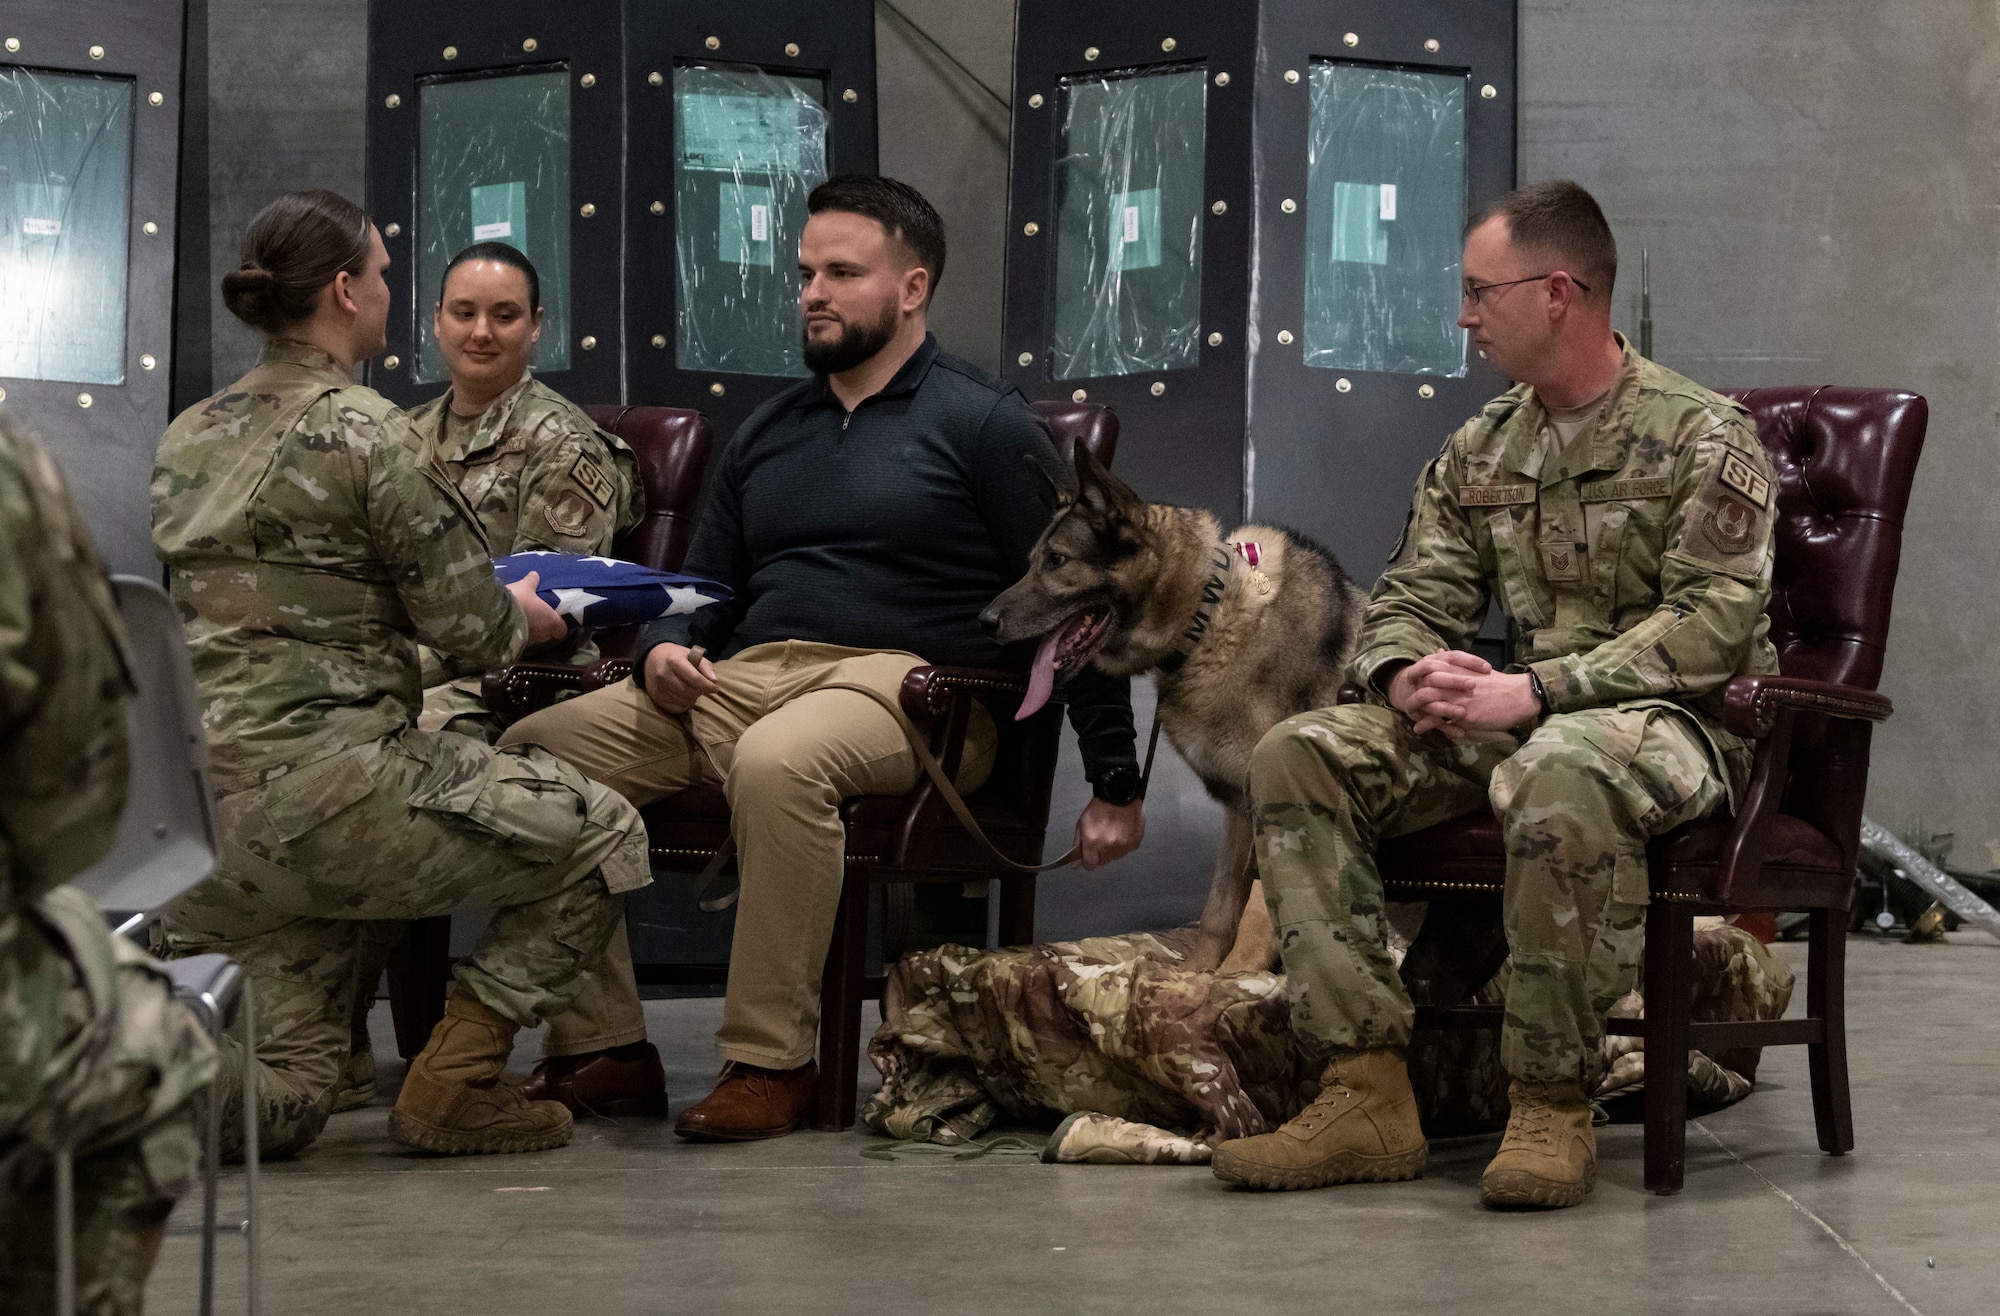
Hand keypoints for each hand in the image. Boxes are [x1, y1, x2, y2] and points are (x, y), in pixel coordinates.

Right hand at [505, 572, 567, 648]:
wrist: (494, 615)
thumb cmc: (517, 600)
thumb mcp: (524, 587)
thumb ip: (532, 582)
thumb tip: (535, 574)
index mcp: (551, 620)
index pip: (561, 629)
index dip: (557, 623)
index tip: (551, 616)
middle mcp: (543, 634)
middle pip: (547, 633)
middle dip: (542, 626)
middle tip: (535, 615)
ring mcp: (530, 642)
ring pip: (534, 638)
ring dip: (529, 631)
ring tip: (521, 620)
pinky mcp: (516, 645)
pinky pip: (520, 640)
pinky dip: (517, 634)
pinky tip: (510, 626)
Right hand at [642, 642, 719, 714]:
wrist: (651, 659)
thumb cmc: (676, 657)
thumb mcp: (691, 654)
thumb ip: (705, 665)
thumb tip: (714, 681)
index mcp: (673, 661)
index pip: (695, 678)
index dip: (708, 686)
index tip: (715, 688)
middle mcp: (663, 675)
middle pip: (690, 692)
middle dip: (700, 692)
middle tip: (701, 688)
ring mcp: (658, 688)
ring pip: (684, 702)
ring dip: (693, 698)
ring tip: (691, 690)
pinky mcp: (656, 699)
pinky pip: (676, 709)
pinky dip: (684, 705)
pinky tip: (684, 696)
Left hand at [1075, 796, 1144, 870]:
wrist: (1119, 794)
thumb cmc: (1100, 807)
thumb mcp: (1081, 824)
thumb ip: (1078, 845)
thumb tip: (1076, 864)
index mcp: (1093, 842)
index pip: (1090, 865)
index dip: (1088, 861)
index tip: (1089, 856)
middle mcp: (1109, 846)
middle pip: (1103, 862)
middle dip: (1100, 853)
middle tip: (1101, 839)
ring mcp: (1123, 845)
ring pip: (1116, 857)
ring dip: (1113, 849)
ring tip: (1112, 833)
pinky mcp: (1135, 842)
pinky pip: (1127, 850)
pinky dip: (1124, 844)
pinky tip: (1121, 832)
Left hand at [1388, 649, 1539, 737]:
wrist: (1520, 695)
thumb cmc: (1499, 684)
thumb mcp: (1475, 668)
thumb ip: (1453, 661)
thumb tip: (1436, 651)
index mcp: (1457, 668)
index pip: (1427, 670)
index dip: (1415, 677)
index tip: (1409, 684)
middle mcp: (1455, 682)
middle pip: (1423, 686)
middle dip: (1412, 695)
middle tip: (1406, 704)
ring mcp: (1458, 698)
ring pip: (1428, 703)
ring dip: (1416, 712)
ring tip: (1410, 718)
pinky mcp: (1464, 714)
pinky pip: (1440, 720)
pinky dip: (1427, 725)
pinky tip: (1419, 730)